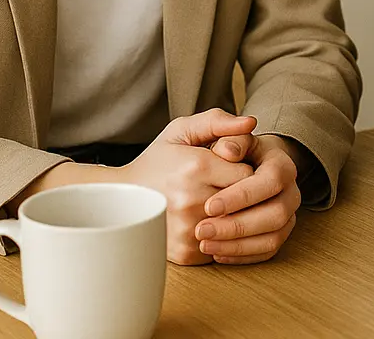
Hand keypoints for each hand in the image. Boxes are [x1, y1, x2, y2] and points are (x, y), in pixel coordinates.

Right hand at [118, 109, 257, 265]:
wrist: (122, 198)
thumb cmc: (158, 161)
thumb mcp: (183, 130)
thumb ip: (219, 121)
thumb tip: (250, 123)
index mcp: (196, 167)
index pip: (248, 173)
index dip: (242, 169)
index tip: (228, 167)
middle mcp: (192, 200)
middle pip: (244, 201)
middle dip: (240, 193)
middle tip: (221, 184)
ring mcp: (188, 229)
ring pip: (235, 224)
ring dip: (230, 215)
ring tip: (212, 200)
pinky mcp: (185, 252)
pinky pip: (222, 245)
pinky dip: (219, 235)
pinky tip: (205, 220)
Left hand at [193, 133, 301, 264]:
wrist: (252, 164)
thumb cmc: (238, 150)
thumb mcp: (231, 136)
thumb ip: (229, 136)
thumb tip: (227, 150)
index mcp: (283, 165)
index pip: (269, 182)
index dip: (241, 196)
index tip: (210, 205)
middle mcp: (292, 192)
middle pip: (275, 215)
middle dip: (237, 226)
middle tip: (202, 229)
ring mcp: (288, 216)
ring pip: (272, 238)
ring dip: (237, 246)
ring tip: (205, 244)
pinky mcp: (279, 234)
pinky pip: (266, 252)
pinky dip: (242, 256)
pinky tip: (216, 253)